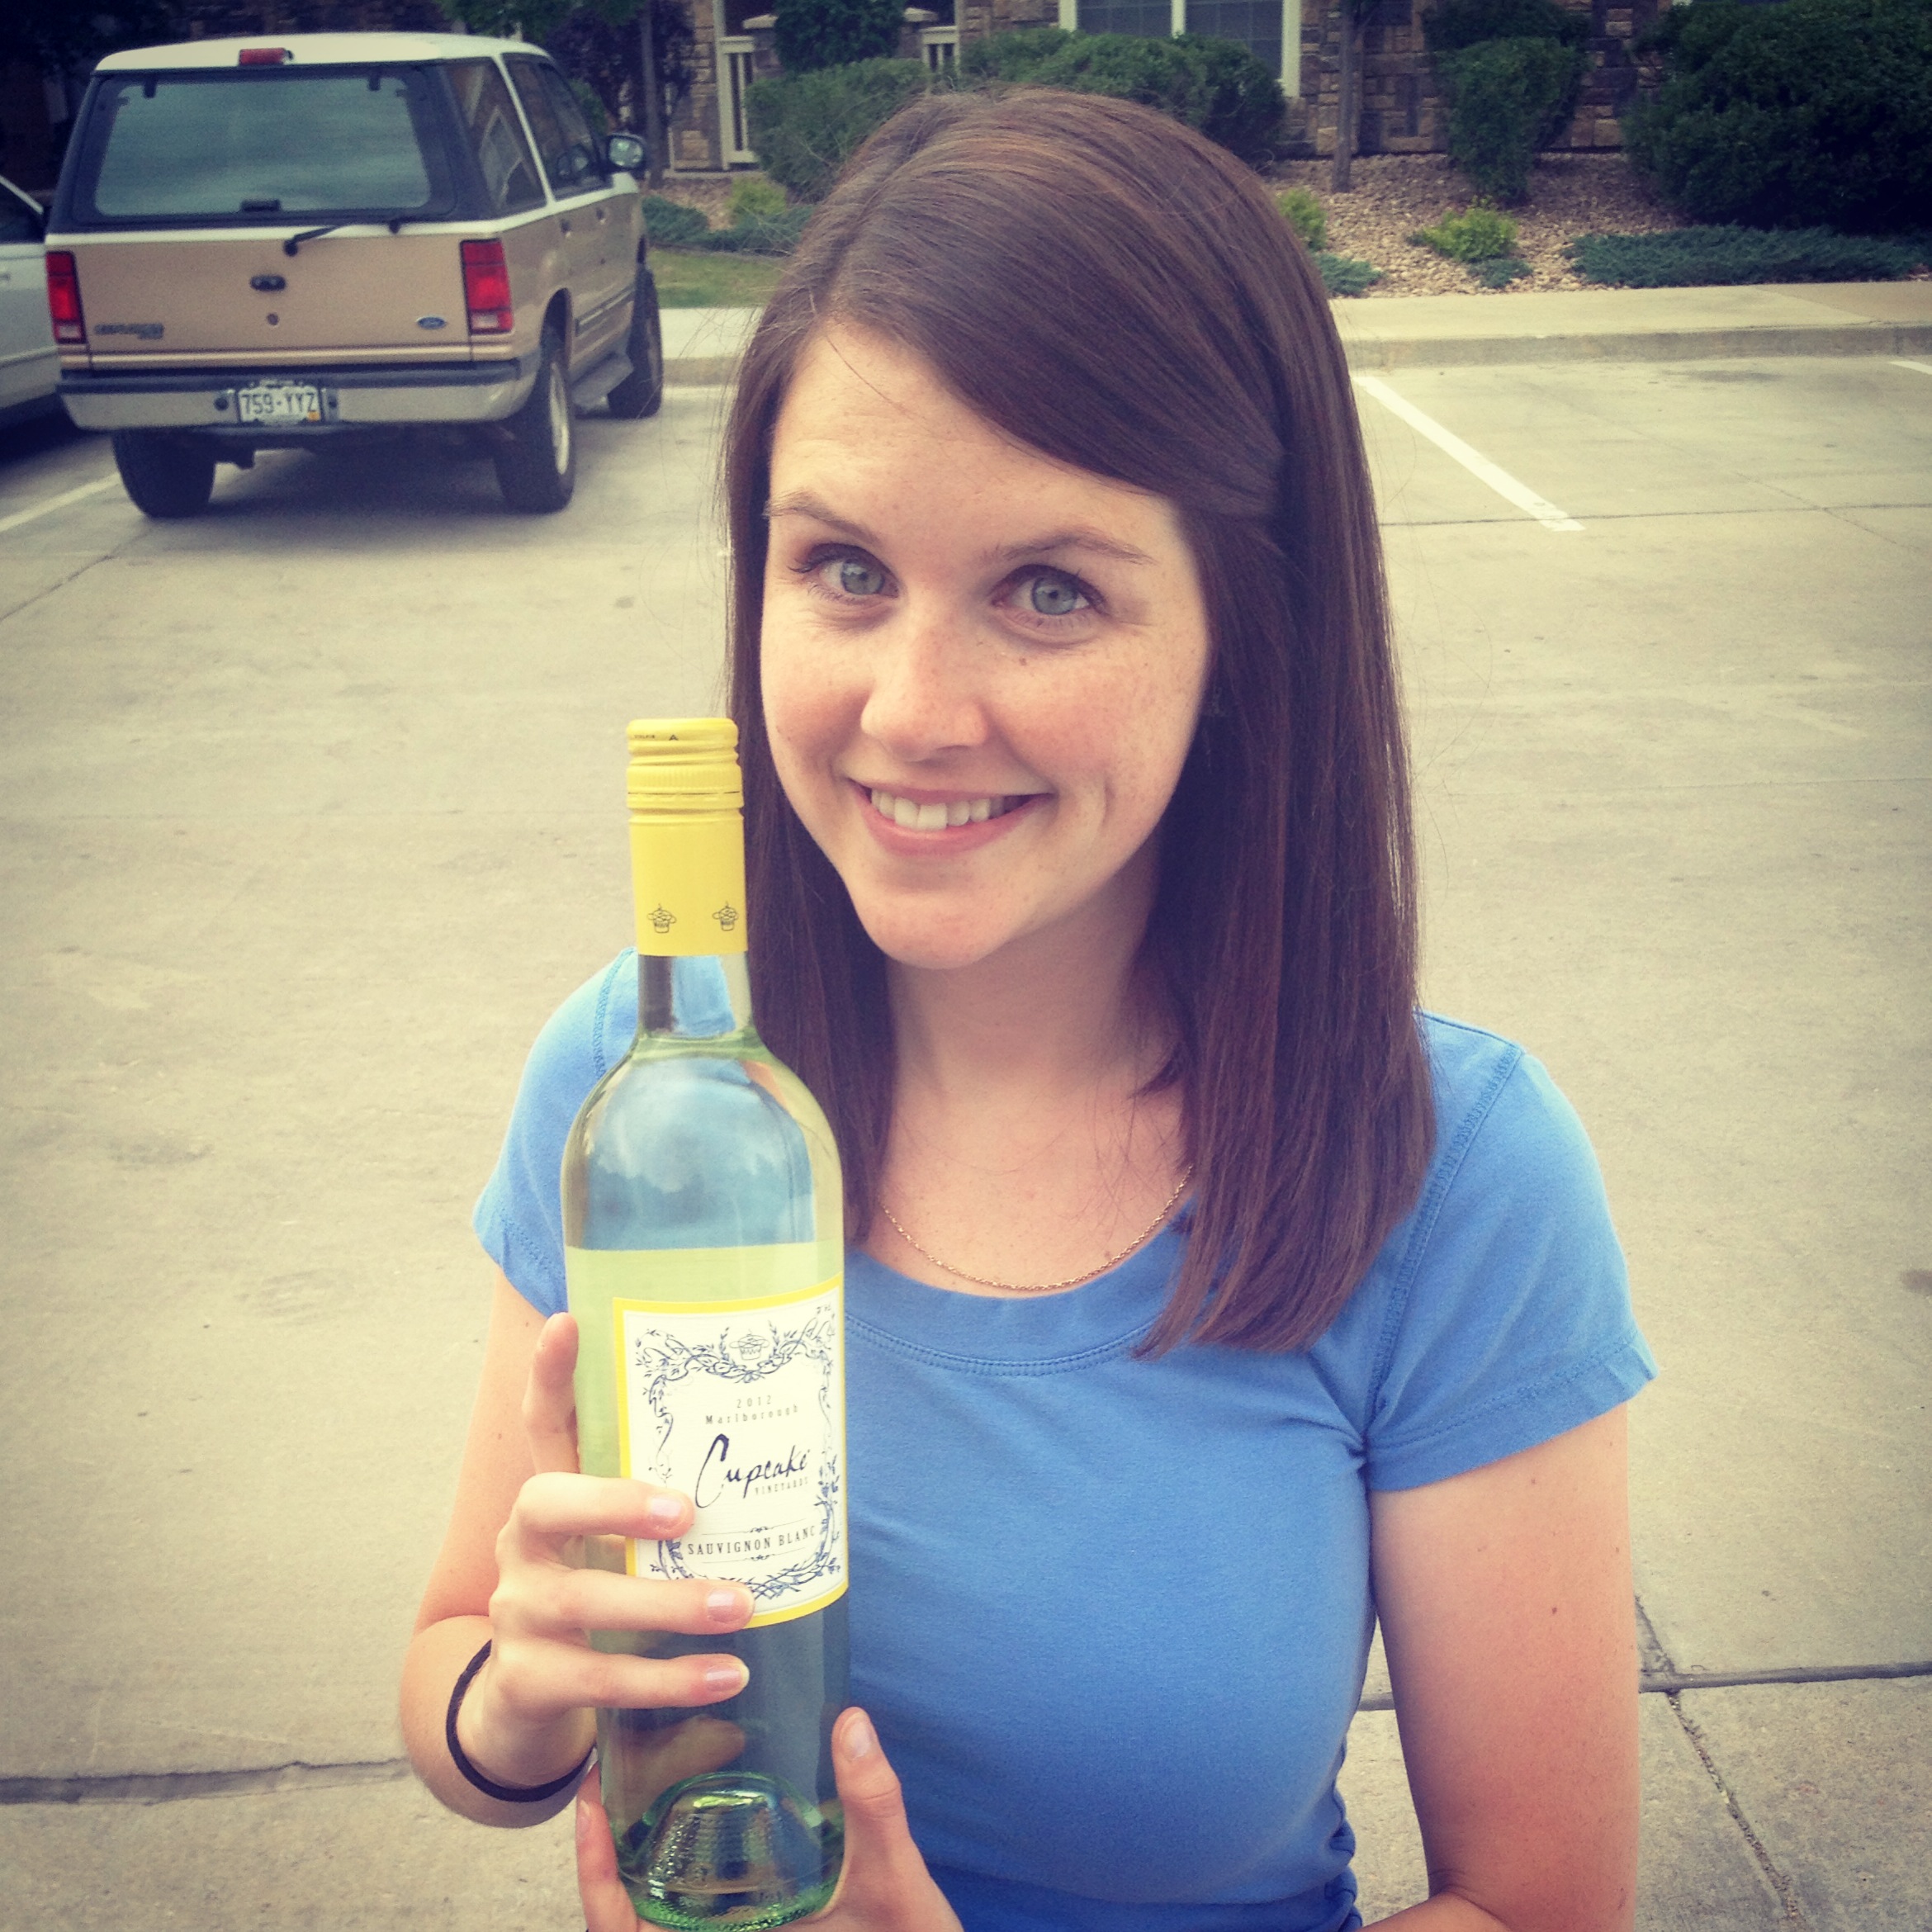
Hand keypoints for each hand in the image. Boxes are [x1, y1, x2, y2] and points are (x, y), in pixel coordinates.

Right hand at [456, 1312, 756, 1793]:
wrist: (530, 1706)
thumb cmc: (601, 1603)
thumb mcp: (622, 1550)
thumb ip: (671, 1508)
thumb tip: (783, 1458)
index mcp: (551, 1501)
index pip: (543, 1426)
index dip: (551, 1376)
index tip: (568, 1322)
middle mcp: (522, 1546)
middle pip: (547, 1504)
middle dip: (617, 1503)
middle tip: (689, 1510)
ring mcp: (517, 1614)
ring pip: (584, 1600)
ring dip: (670, 1605)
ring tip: (742, 1606)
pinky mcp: (527, 1681)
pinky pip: (599, 1679)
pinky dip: (670, 1679)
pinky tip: (727, 1676)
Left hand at [578, 1708, 963, 1931]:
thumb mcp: (893, 1879)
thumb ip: (872, 1806)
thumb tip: (849, 1722)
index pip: (628, 1931)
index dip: (597, 1878)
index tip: (591, 1808)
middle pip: (632, 1915)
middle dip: (610, 1850)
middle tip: (612, 1771)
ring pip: (661, 1908)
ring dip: (642, 1856)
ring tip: (644, 1781)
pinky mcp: (760, 1924)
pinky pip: (694, 1907)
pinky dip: (680, 1867)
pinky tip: (698, 1814)